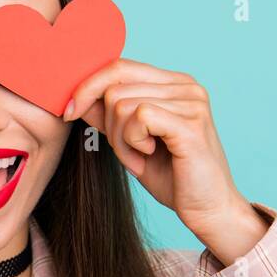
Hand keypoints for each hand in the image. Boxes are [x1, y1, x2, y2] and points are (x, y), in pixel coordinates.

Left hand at [65, 59, 267, 264]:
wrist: (208, 210)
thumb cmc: (173, 178)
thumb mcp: (130, 142)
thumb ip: (108, 117)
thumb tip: (76, 98)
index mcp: (173, 84)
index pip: (119, 66)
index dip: (87, 87)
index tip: (68, 112)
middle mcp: (185, 86)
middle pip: (115, 85)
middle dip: (108, 125)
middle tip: (127, 153)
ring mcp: (191, 101)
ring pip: (122, 103)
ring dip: (120, 140)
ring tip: (140, 158)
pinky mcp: (190, 123)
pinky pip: (138, 117)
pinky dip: (132, 143)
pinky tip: (148, 155)